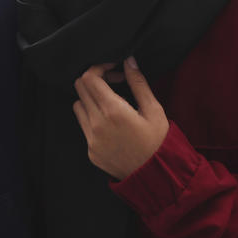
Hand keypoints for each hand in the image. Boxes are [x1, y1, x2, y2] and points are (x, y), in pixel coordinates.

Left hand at [72, 57, 168, 179]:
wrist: (156, 176)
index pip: (90, 78)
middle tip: (114, 83)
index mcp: (113, 111)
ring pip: (78, 106)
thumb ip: (138, 83)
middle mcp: (97, 124)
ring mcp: (91, 139)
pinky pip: (83, 126)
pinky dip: (93, 118)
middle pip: (80, 88)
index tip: (114, 69)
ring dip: (91, 99)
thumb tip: (129, 61)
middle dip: (95, 79)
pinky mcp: (90, 151)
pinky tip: (112, 124)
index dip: (99, 67)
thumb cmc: (159, 141)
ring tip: (112, 103)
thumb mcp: (153, 109)